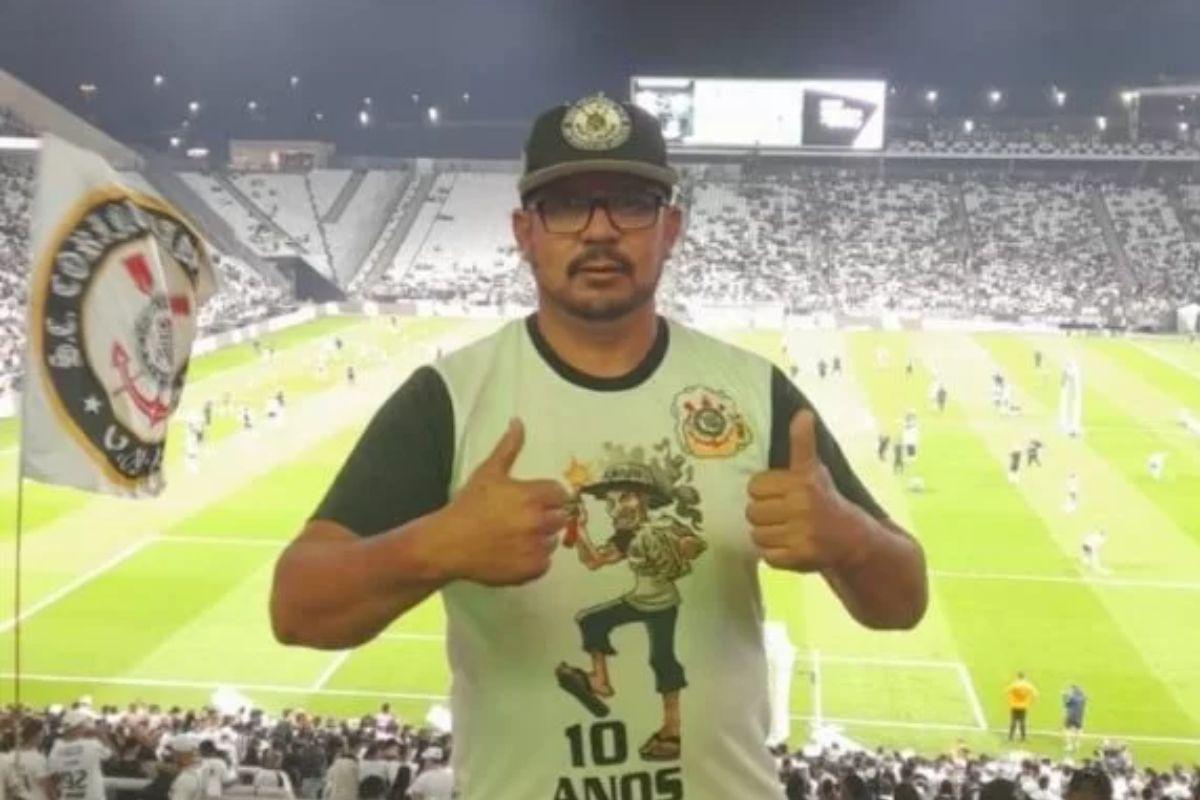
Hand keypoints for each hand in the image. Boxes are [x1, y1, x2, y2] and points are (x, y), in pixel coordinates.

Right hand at [434, 418, 569, 585]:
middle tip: (523, 519)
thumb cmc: (468, 506)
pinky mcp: (531, 570)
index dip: (549, 496)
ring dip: (541, 538)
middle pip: (561, 517)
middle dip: (546, 516)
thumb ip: (508, 447)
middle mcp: (539, 522)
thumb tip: (519, 421)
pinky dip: (534, 559)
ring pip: (553, 540)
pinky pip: (545, 563)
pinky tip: (515, 552)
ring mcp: (536, 547)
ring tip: (517, 536)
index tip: (535, 500)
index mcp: (532, 495)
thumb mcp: (488, 472)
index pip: (560, 493)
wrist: (448, 544)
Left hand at [745, 410, 863, 571]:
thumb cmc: (826, 499)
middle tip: (783, 515)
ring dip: (768, 535)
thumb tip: (803, 413)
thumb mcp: (814, 469)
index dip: (764, 491)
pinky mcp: (800, 557)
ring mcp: (802, 534)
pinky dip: (775, 554)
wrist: (854, 538)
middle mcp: (802, 506)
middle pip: (752, 511)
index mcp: (802, 482)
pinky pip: (766, 556)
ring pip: (757, 535)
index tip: (780, 494)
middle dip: (764, 514)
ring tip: (787, 531)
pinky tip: (790, 547)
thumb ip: (802, 443)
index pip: (754, 486)